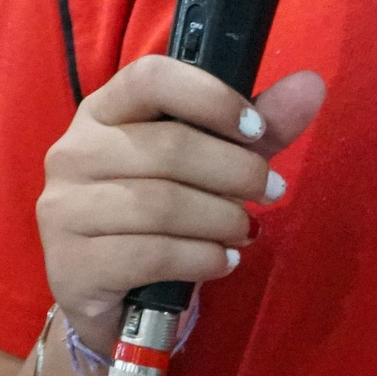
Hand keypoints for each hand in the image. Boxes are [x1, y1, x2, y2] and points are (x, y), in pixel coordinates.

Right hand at [36, 54, 323, 351]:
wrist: (108, 297)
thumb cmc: (159, 218)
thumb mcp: (210, 167)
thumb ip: (257, 129)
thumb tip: (311, 85)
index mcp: (102, 112)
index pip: (149, 78)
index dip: (209, 97)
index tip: (255, 129)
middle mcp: (73, 152)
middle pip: (167, 148)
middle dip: (235, 171)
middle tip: (272, 191)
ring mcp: (65, 208)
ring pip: (160, 204)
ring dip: (221, 218)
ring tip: (246, 231)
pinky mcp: (71, 263)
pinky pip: (151, 254)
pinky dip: (201, 258)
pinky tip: (222, 261)